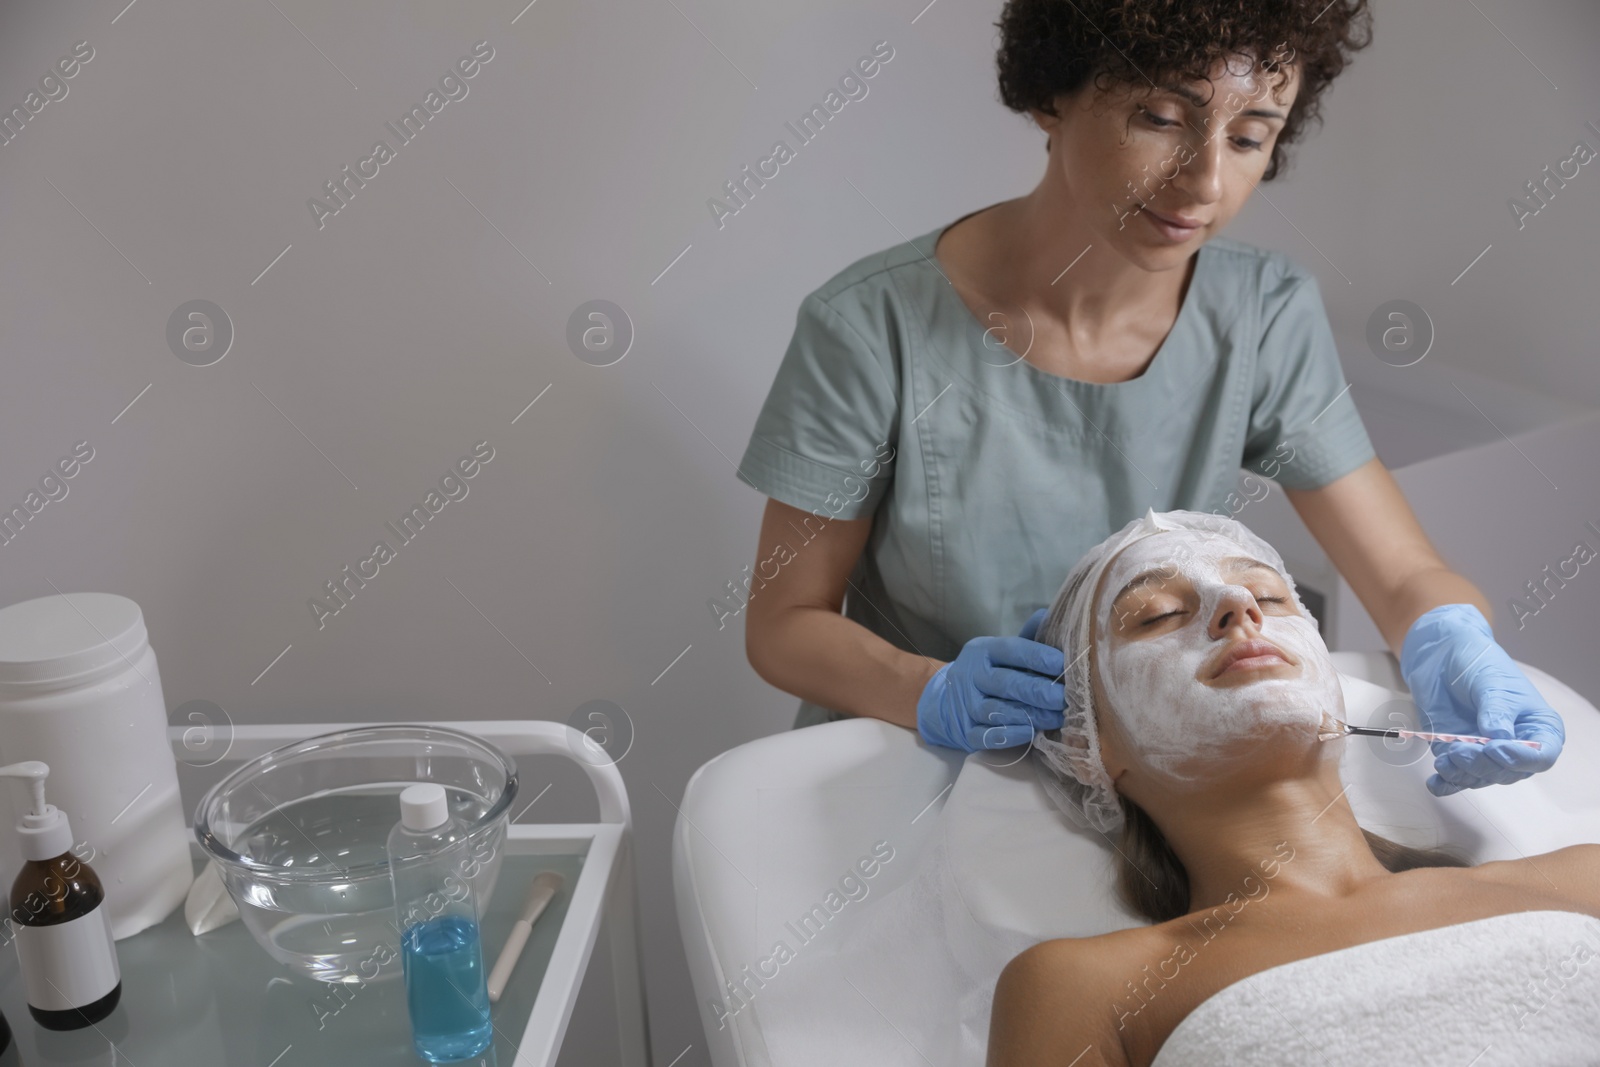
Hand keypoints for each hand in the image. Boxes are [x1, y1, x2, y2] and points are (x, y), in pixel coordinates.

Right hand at [917, 609, 1066, 751]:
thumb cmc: (989, 673)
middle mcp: (972, 676)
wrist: (946, 701)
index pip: (1011, 650)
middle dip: (1039, 691)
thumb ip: (1027, 637)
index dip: (1037, 656)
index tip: (1063, 664)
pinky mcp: (966, 732)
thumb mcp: (1001, 651)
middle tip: (1065, 697)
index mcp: (983, 651)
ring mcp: (967, 705)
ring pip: (998, 710)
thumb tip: (1049, 616)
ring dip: (1031, 715)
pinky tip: (1031, 732)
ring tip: (1058, 717)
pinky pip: (987, 736)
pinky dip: (1010, 735)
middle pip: (1007, 683)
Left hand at [1398, 603, 1565, 796]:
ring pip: (1481, 776)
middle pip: (1507, 771)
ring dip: (1462, 773)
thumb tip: (1499, 738)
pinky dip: (1446, 782)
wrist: (1443, 656)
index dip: (1520, 759)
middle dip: (1483, 764)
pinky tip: (1436, 783)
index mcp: (1538, 728)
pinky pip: (1456, 777)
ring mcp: (1486, 753)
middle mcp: (1515, 746)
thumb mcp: (1493, 683)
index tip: (1497, 749)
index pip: (1541, 756)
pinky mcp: (1459, 754)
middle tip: (1460, 749)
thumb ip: (1496, 711)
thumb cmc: (1480, 664)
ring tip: (1446, 758)